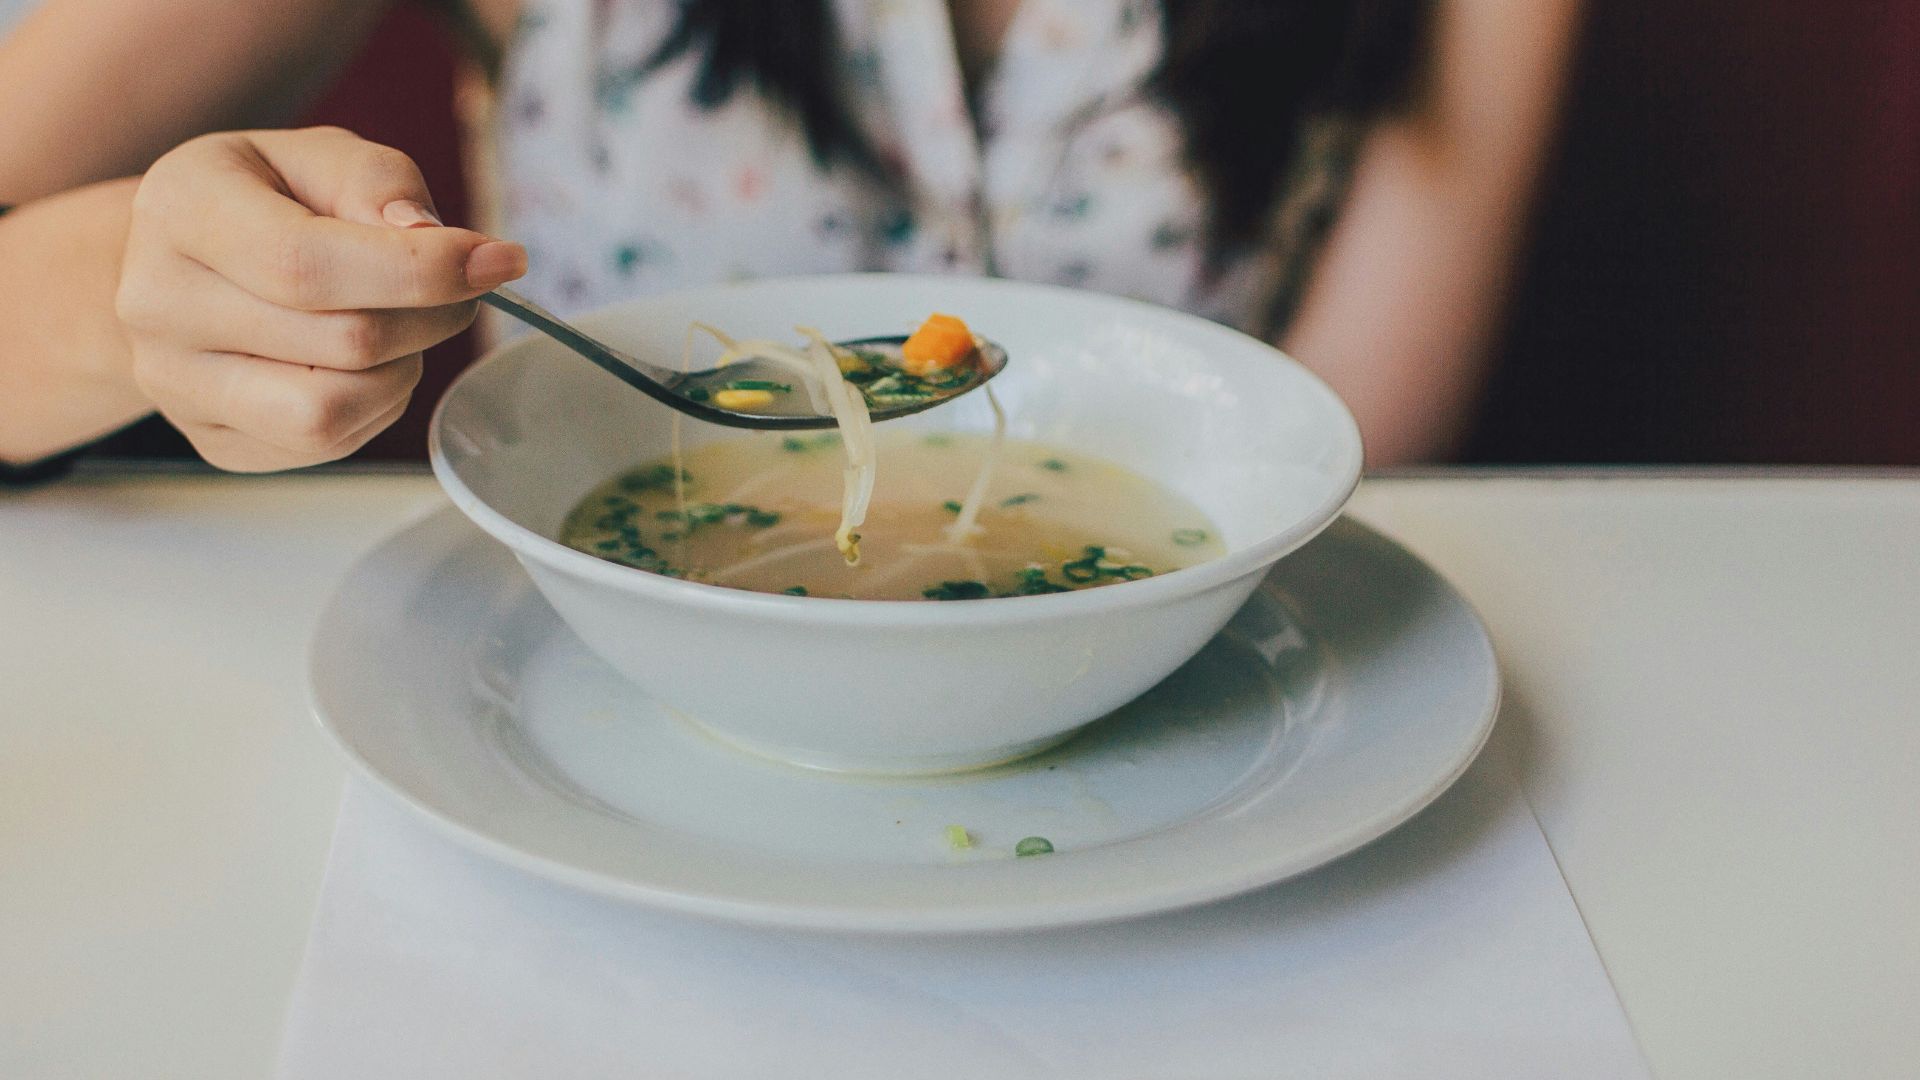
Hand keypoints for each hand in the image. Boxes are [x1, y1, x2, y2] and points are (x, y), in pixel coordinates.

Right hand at [114, 127, 525, 470]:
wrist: (179, 262)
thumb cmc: (263, 201)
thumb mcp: (315, 155)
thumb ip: (376, 182)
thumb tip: (429, 236)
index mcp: (182, 211)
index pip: (308, 264)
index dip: (420, 270)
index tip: (496, 261)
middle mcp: (160, 303)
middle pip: (341, 342)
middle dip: (431, 317)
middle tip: (458, 289)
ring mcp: (177, 383)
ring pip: (331, 412)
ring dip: (402, 370)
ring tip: (402, 328)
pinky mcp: (212, 440)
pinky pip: (324, 446)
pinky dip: (374, 408)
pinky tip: (366, 366)